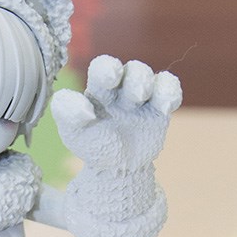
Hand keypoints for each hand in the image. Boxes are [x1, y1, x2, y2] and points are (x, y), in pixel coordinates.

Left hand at [51, 56, 180, 174]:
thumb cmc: (93, 144)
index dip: (108, 67)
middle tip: (135, 96)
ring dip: (150, 85)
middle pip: (133, 69)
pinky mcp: (160, 108)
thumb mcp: (72, 131)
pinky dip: (170, 93)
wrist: (117, 169)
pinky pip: (170, 89)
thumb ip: (67, 113)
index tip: (111, 77)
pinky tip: (164, 109)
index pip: (103, 67)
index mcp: (99, 89)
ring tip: (142, 99)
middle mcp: (122, 88)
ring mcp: (143, 98)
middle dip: (137, 78)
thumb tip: (86, 109)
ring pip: (152, 78)